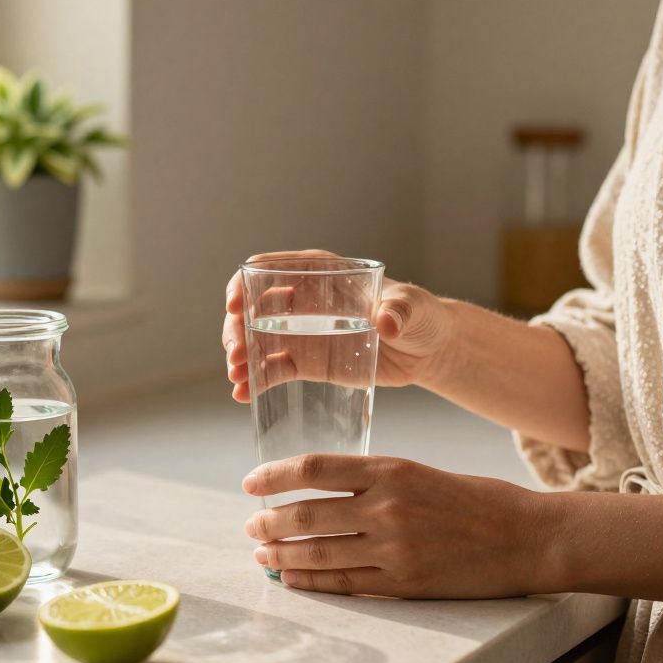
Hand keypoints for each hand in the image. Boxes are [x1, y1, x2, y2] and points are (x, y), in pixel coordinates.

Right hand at [223, 250, 452, 402]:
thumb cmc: (420, 316)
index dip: (246, 284)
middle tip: (235, 354)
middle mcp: (305, 300)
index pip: (272, 269)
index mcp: (323, 273)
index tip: (234, 305)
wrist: (427, 350)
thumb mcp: (412, 308)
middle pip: (255, 307)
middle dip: (237, 328)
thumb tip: (387, 320)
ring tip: (236, 377)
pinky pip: (273, 369)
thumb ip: (400, 310)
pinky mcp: (308, 361)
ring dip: (241, 356)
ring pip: (257, 339)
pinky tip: (242, 393)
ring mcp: (303, 332)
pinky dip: (255, 379)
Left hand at [242, 453, 553, 597]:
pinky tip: (292, 579)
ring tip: (262, 556)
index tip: (251, 483)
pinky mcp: (404, 581)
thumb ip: (376, 480)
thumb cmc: (479, 501)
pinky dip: (311, 582)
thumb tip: (324, 492)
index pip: (314, 468)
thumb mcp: (423, 472)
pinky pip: (344, 583)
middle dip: (269, 522)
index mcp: (392, 469)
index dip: (274, 475)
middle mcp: (387, 505)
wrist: (528, 537)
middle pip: (306, 513)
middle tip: (251, 526)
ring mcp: (394, 547)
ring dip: (282, 555)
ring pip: (318, 552)